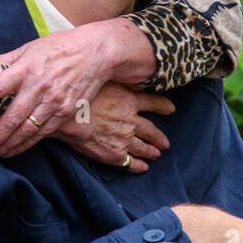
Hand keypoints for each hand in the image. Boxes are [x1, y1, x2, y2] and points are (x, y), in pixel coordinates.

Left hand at [0, 18, 142, 163]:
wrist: (96, 53)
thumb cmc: (59, 47)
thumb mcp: (30, 48)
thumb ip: (5, 61)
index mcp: (25, 68)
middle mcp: (38, 86)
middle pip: (12, 118)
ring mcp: (53, 101)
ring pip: (26, 130)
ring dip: (7, 147)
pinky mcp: (65, 112)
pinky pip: (41, 133)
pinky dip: (25, 144)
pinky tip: (12, 151)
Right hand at [53, 82, 174, 173]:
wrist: (70, 117)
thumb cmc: (83, 95)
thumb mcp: (105, 80)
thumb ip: (119, 81)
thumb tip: (127, 74)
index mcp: (130, 101)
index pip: (153, 103)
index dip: (163, 106)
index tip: (171, 109)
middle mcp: (131, 121)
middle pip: (151, 130)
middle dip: (159, 137)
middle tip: (166, 144)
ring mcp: (125, 139)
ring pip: (143, 148)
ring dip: (151, 152)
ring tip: (156, 155)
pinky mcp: (115, 155)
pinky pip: (130, 163)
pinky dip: (138, 166)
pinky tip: (142, 168)